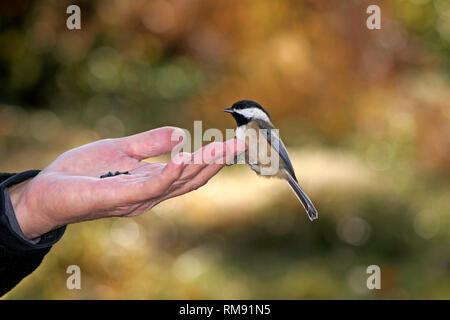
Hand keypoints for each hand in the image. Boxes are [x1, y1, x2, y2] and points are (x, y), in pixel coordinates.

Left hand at [8, 127, 245, 238]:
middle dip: (216, 162)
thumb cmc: (83, 172)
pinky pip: (151, 186)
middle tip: (239, 143)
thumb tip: (182, 133)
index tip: (232, 141)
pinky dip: (170, 173)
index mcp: (153, 183)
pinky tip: (184, 157)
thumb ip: (151, 142)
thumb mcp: (122, 150)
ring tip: (221, 148)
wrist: (48, 190)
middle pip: (191, 179)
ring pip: (177, 182)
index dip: (212, 158)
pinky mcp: (120, 197)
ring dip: (201, 165)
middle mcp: (151, 195)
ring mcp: (138, 198)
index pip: (190, 172)